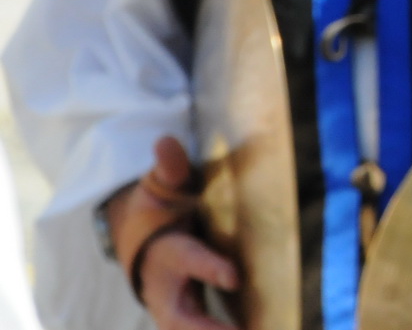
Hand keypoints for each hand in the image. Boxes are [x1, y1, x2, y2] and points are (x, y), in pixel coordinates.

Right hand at [106, 136, 237, 328]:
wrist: (137, 239)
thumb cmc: (155, 209)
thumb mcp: (159, 185)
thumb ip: (169, 168)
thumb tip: (165, 141)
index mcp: (167, 249)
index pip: (188, 259)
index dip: (209, 269)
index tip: (234, 277)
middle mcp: (166, 284)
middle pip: (181, 315)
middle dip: (206, 328)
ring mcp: (173, 305)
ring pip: (187, 329)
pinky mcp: (184, 315)